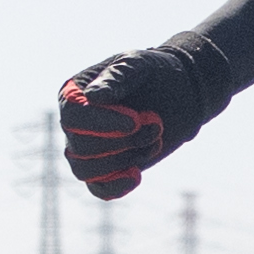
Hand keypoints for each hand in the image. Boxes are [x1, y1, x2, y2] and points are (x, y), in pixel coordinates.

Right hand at [58, 56, 190, 197]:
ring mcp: (88, 149)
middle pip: (81, 148)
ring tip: (154, 139)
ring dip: (126, 158)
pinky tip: (136, 176)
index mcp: (73, 94)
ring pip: (87, 170)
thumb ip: (116, 77)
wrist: (179, 93)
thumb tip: (91, 97)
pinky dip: (115, 187)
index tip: (134, 121)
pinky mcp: (107, 169)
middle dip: (123, 141)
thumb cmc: (154, 73)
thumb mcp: (138, 65)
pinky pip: (98, 188)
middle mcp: (74, 124)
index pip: (73, 116)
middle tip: (155, 124)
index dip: (102, 123)